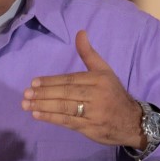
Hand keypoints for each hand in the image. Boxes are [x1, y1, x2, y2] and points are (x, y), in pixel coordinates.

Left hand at [21, 30, 145, 148]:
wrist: (133, 122)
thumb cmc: (113, 93)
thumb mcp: (104, 71)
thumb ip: (89, 53)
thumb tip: (80, 32)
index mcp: (99, 80)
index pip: (70, 80)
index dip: (51, 81)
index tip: (34, 82)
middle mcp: (97, 96)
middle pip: (66, 94)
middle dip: (44, 94)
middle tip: (26, 93)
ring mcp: (94, 114)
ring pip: (65, 108)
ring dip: (44, 106)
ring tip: (26, 104)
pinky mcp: (91, 129)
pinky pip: (68, 122)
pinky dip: (51, 118)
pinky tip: (37, 115)